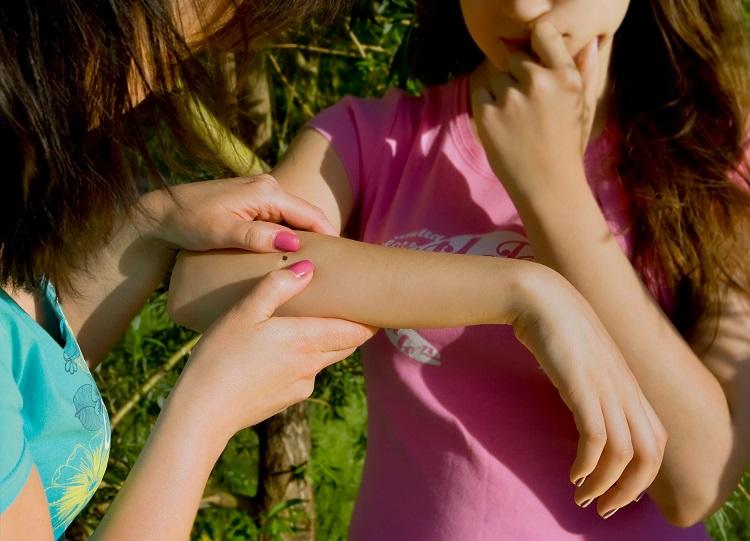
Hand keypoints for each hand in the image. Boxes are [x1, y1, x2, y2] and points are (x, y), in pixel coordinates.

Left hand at [142, 174, 336, 253]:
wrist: (160, 211)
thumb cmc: (189, 221)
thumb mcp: (223, 232)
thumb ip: (259, 236)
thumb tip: (295, 242)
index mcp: (266, 191)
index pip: (310, 214)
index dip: (329, 235)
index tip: (344, 258)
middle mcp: (267, 186)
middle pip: (306, 214)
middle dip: (321, 237)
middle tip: (335, 264)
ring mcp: (260, 192)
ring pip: (294, 217)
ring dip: (305, 236)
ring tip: (317, 261)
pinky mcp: (252, 201)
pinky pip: (281, 217)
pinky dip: (290, 233)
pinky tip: (292, 252)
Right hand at [171, 261, 375, 440]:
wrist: (204, 412)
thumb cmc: (220, 357)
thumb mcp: (244, 313)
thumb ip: (277, 287)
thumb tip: (309, 269)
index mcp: (306, 341)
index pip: (356, 331)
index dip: (369, 318)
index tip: (374, 303)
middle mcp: (312, 365)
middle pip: (346, 344)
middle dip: (352, 328)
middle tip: (350, 307)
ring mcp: (302, 385)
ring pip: (326, 359)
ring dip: (326, 342)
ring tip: (312, 323)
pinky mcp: (289, 399)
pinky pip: (306, 374)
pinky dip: (304, 360)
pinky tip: (281, 352)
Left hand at [471, 22, 599, 197]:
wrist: (548, 186)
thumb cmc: (568, 146)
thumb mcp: (584, 107)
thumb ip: (585, 71)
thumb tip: (587, 42)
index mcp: (565, 76)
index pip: (543, 33)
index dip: (536, 44)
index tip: (535, 61)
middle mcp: (538, 82)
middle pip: (514, 59)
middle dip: (518, 77)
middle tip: (530, 109)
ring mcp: (510, 98)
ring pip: (496, 78)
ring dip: (502, 94)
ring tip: (518, 122)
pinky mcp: (486, 115)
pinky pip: (480, 94)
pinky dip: (486, 107)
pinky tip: (503, 128)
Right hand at [513, 267, 666, 517]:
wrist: (540, 298)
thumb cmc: (557, 330)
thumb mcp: (584, 364)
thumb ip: (594, 387)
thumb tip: (587, 416)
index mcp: (628, 385)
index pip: (655, 441)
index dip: (642, 475)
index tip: (614, 490)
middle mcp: (624, 389)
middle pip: (649, 453)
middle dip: (629, 490)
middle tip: (604, 507)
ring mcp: (605, 386)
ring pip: (624, 451)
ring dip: (605, 484)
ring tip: (583, 497)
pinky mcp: (582, 385)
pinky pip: (596, 436)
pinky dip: (589, 463)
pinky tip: (574, 473)